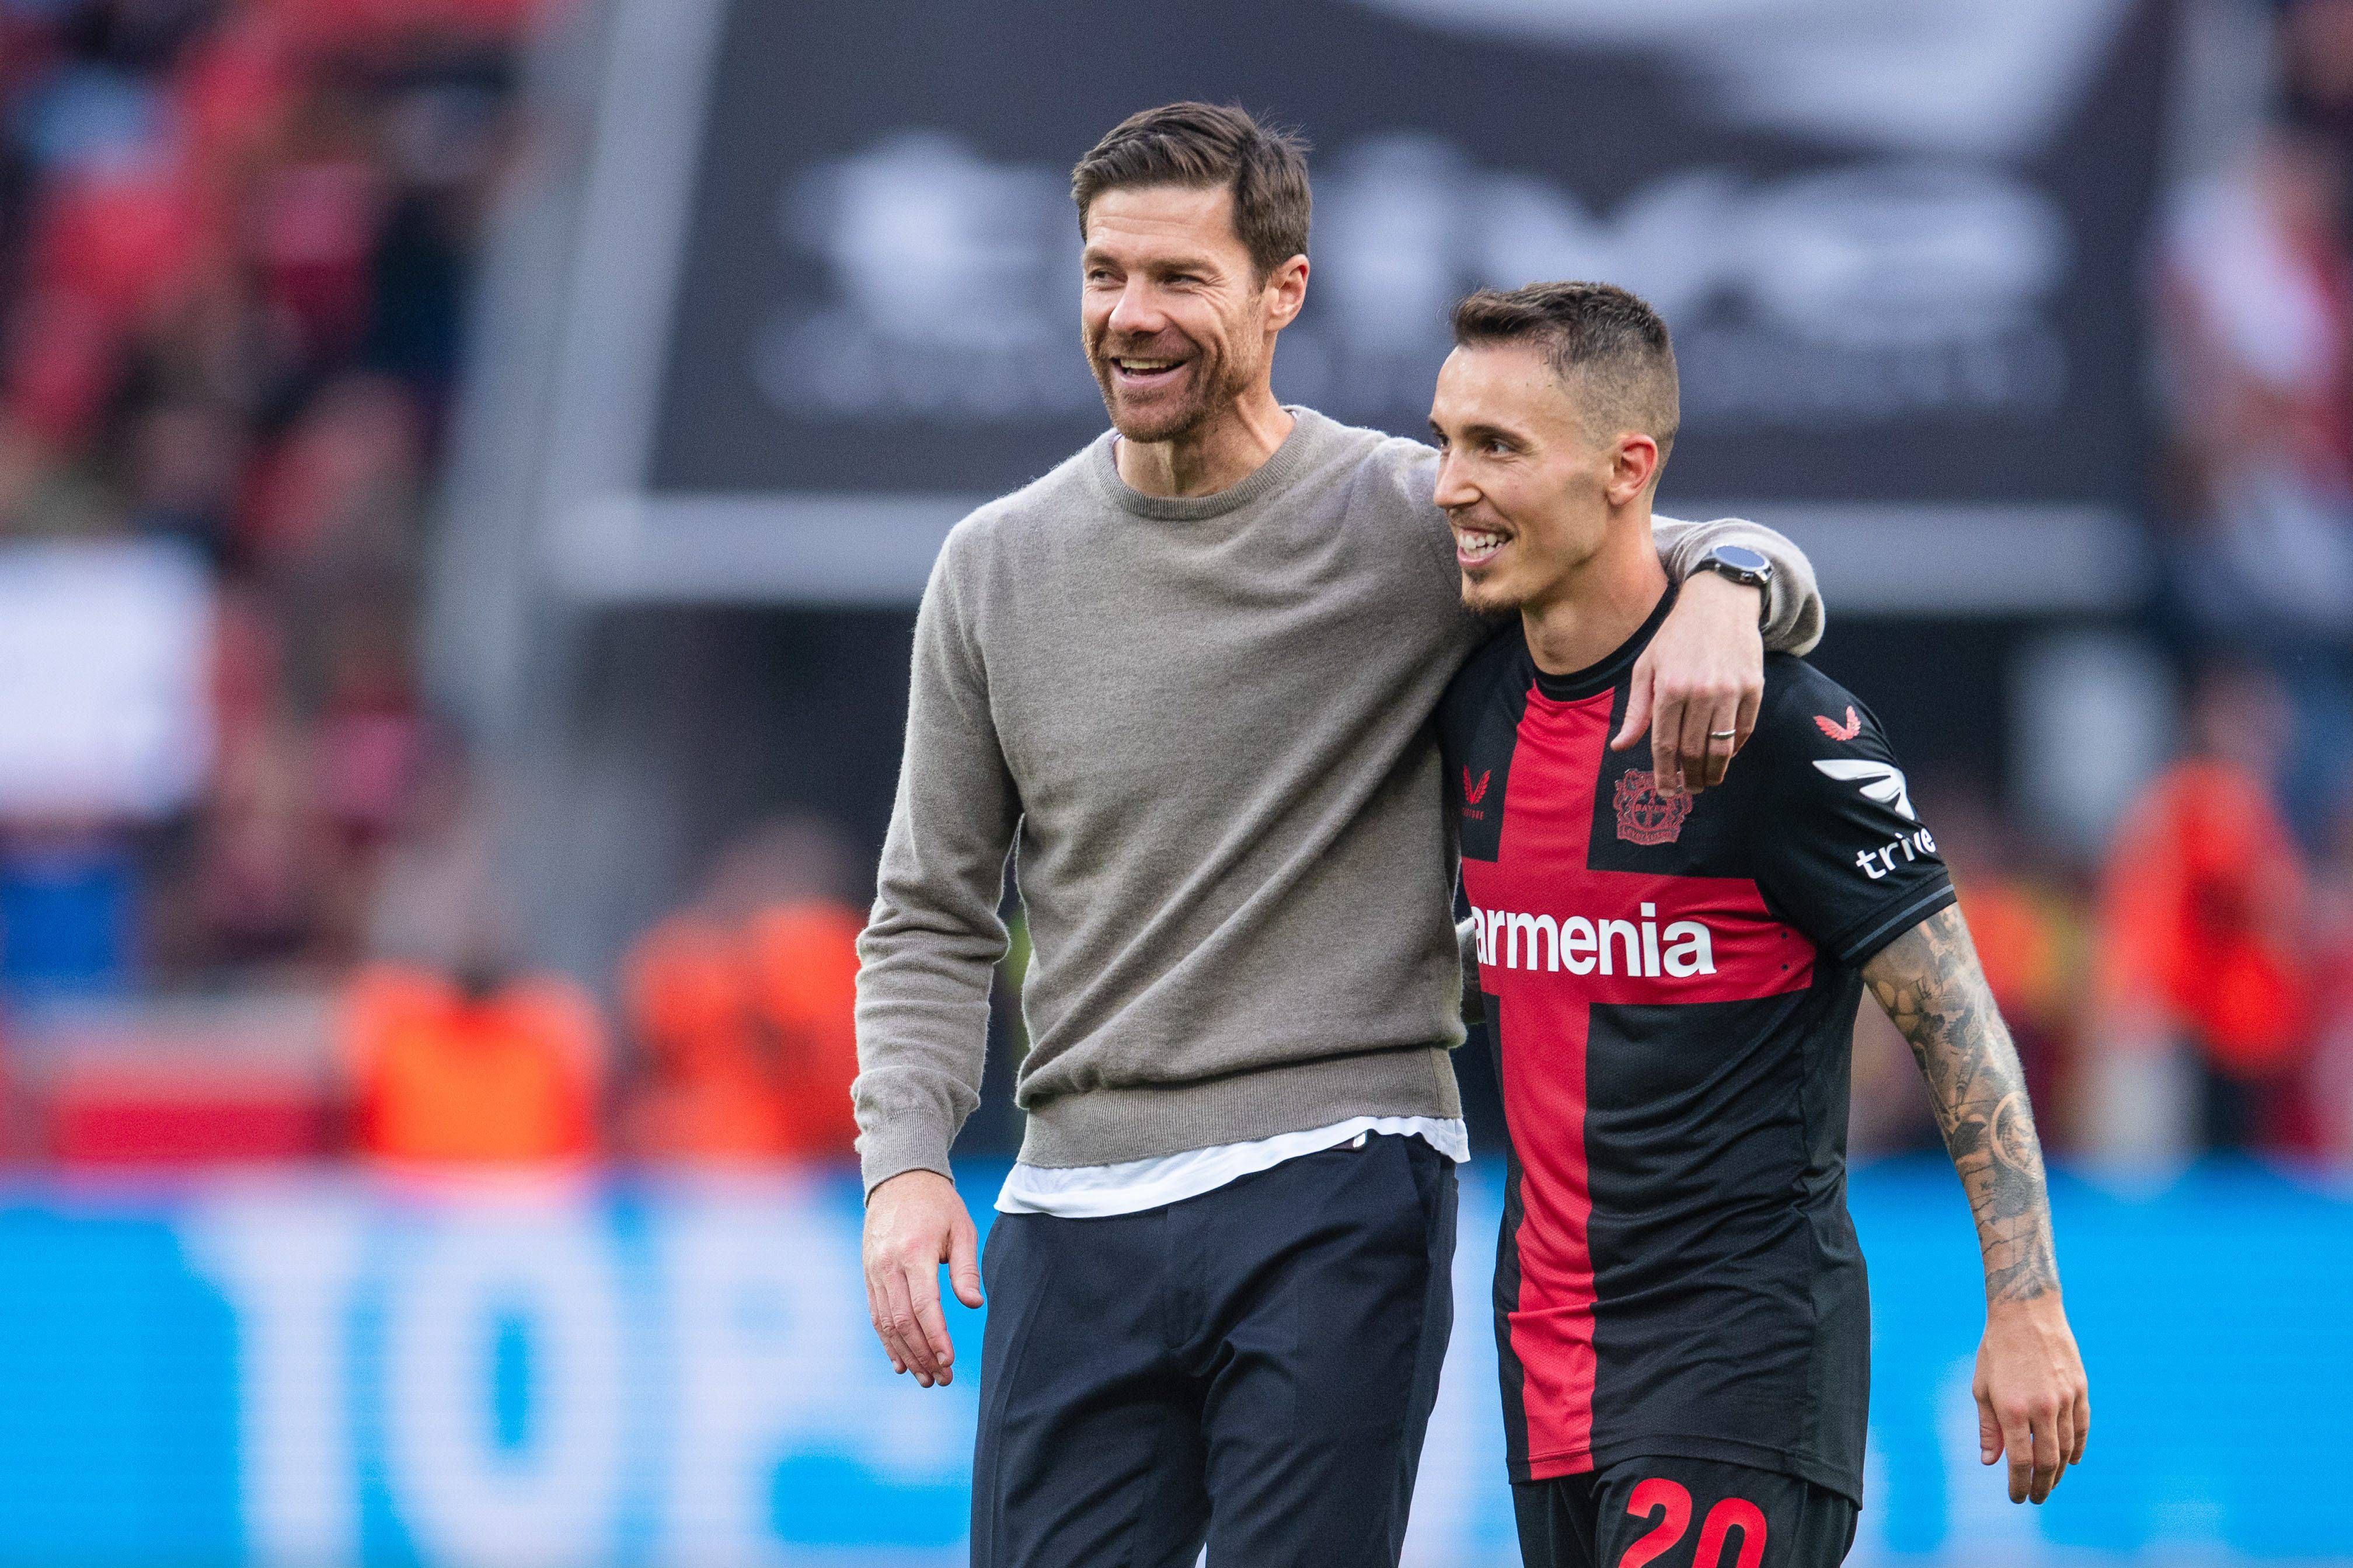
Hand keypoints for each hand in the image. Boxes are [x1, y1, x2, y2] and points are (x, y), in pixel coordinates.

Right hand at [861, 1169, 982, 1387]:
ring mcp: (874, 1271)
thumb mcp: (962, 1228)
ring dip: (904, 1355)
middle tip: (942, 1379)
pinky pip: (875, 1314)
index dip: (935, 1337)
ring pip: (885, 1323)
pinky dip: (887, 1341)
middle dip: (921, 1355)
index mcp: (914, 1253)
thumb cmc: (938, 1204)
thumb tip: (973, 1305)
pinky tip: (900, 1362)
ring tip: (925, 1379)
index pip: (923, 1306)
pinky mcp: (868, 1274)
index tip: (949, 1360)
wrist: (899, 1178)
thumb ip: (966, 1269)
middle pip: (901, 1322)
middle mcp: (888, 1265)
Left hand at [1611, 572, 1763, 794]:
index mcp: (1669, 687)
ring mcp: (1731, 690)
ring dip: (1713, 772)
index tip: (1665, 792)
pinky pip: (1744, 729)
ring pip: (1721, 747)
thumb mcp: (1647, 667)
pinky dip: (1734, 748)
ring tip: (1706, 782)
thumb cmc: (1676, 635)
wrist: (1720, 601)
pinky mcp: (1754, 687)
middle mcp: (1700, 691)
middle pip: (1694, 750)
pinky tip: (1724, 756)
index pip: (1664, 743)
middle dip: (1689, 778)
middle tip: (1686, 790)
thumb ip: (1636, 711)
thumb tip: (1620, 747)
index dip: (1664, 773)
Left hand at [1975, 1294, 2088, 1502]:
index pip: (2020, 1462)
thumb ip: (1988, 1428)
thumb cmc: (1996, 1351)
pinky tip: (2071, 1461)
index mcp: (2012, 1409)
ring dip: (2059, 1472)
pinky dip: (2077, 1449)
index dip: (2019, 1485)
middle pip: (2047, 1462)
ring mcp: (2064, 1399)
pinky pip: (2082, 1428)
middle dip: (2041, 1486)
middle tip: (2036, 1498)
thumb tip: (1990, 1462)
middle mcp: (2042, 1408)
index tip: (2017, 1498)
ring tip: (2050, 1484)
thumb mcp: (1981, 1387)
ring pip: (2067, 1448)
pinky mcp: (2080, 1390)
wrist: (2026, 1313)